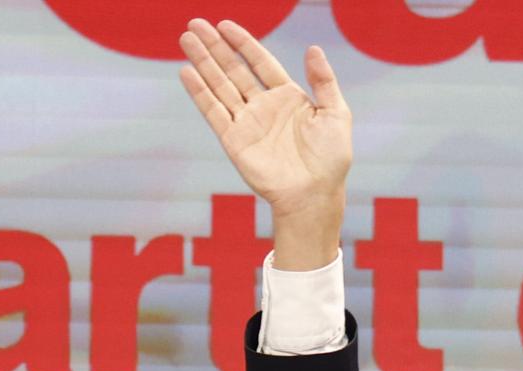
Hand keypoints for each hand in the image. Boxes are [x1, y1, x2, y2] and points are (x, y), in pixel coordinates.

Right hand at [179, 19, 350, 267]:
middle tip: (195, 24)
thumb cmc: (331, 159)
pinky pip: (213, 111)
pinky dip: (200, 92)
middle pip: (234, 70)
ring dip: (203, 62)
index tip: (225, 25)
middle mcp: (264, 107)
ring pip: (220, 85)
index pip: (260, 63)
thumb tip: (313, 48)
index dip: (243, 43)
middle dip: (215, 47)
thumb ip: (324, 81)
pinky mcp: (234, 140)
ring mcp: (247, 123)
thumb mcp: (336, 114)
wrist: (314, 194)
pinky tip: (187, 72)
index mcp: (288, 98)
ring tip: (186, 38)